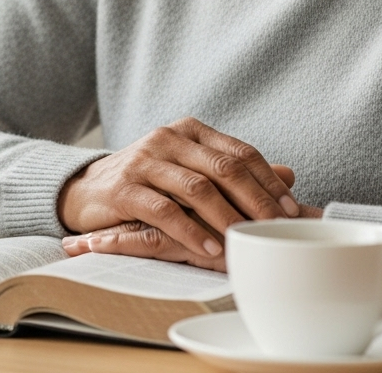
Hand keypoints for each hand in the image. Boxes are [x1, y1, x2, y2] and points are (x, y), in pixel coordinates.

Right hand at [58, 117, 300, 260]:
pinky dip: (190, 231)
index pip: (239, 152)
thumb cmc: (149, 182)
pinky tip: (208, 248)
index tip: (292, 210)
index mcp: (189, 131)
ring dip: (227, 218)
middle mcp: (167, 139)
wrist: (89, 188)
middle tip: (278, 230)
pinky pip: (164, 210)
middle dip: (256, 201)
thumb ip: (234, 172)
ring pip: (196, 187)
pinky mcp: (125, 188)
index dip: (269, 181)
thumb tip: (289, 175)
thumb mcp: (191, 170)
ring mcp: (144, 161)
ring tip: (247, 242)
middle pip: (223, 167)